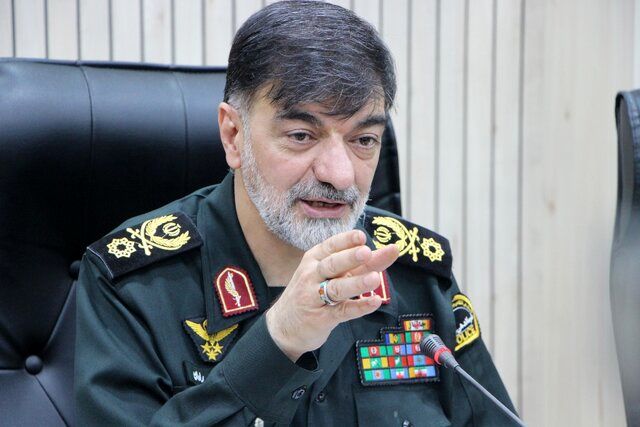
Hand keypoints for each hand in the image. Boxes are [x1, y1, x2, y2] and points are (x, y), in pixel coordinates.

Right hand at [265, 230, 398, 361]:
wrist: (284, 326)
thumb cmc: (311, 293)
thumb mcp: (329, 275)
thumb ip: (357, 265)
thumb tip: (386, 252)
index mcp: (314, 259)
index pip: (330, 246)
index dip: (346, 240)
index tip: (361, 236)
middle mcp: (312, 275)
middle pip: (333, 264)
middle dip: (350, 257)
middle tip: (366, 251)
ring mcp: (315, 297)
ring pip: (337, 288)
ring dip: (356, 283)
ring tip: (375, 278)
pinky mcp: (322, 318)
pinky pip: (342, 311)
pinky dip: (359, 307)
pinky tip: (374, 302)